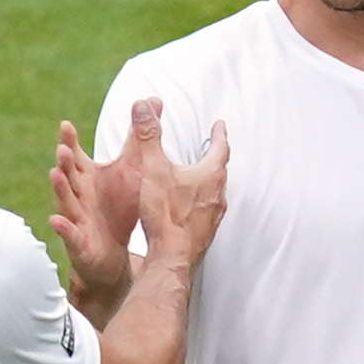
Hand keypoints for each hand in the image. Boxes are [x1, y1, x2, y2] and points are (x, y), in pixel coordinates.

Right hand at [47, 103, 152, 314]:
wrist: (112, 252)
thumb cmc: (119, 205)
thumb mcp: (131, 168)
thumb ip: (139, 136)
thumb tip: (153, 100)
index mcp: (87, 176)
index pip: (75, 155)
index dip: (69, 141)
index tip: (66, 124)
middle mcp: (77, 193)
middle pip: (67, 174)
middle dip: (64, 161)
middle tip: (62, 148)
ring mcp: (75, 216)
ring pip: (65, 200)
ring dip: (59, 188)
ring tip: (54, 174)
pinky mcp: (77, 241)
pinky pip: (69, 233)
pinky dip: (62, 226)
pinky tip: (56, 219)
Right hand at [134, 116, 229, 267]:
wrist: (170, 259)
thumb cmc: (165, 214)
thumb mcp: (153, 168)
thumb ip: (148, 136)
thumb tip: (143, 105)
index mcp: (210, 174)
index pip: (220, 146)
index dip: (218, 133)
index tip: (218, 124)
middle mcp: (218, 195)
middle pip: (219, 170)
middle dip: (213, 157)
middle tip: (209, 148)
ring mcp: (214, 216)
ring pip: (214, 192)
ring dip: (206, 182)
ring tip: (197, 177)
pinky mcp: (205, 234)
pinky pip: (205, 212)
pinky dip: (198, 203)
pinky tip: (186, 209)